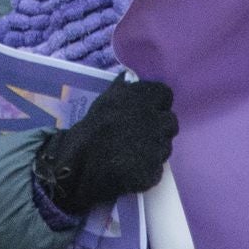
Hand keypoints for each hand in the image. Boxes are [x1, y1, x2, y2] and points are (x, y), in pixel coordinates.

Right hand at [35, 76, 178, 217]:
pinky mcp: (155, 170)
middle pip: (170, 121)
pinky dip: (148, 169)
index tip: (147, 111)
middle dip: (159, 128)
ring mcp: (156, 146)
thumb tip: (129, 77)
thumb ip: (120, 90)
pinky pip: (158, 168)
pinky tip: (132, 169)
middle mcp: (153, 119)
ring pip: (166, 145)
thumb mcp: (102, 103)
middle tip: (141, 135)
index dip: (157, 103)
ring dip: (154, 149)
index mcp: (140, 98)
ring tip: (133, 154)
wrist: (78, 167)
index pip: (164, 94)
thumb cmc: (88, 132)